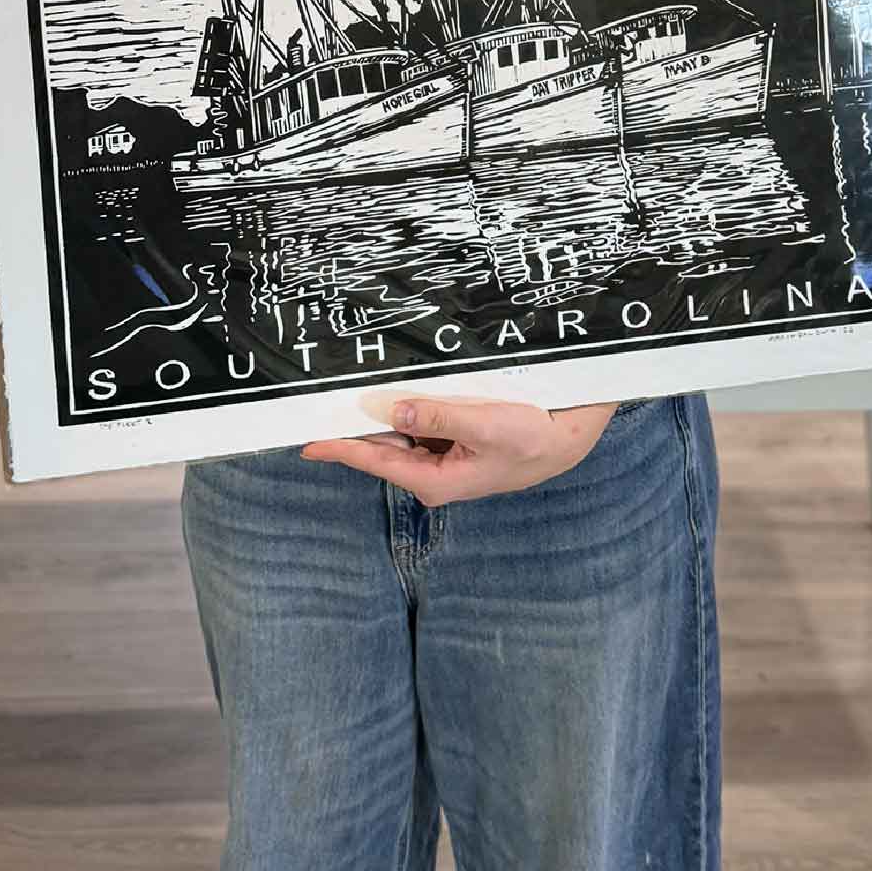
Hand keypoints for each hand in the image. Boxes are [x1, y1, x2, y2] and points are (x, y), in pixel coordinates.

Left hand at [301, 394, 619, 502]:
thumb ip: (439, 417)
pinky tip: (397, 392)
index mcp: (434, 480)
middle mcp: (433, 473)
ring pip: (399, 434)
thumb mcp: (485, 425)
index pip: (375, 461)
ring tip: (353, 390)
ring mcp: (443, 460)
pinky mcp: (454, 445)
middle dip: (355, 426)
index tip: (306, 443)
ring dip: (382, 415)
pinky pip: (419, 426)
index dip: (340, 449)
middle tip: (322, 402)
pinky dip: (407, 410)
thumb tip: (394, 412)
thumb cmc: (531, 438)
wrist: (565, 441)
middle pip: (381, 447)